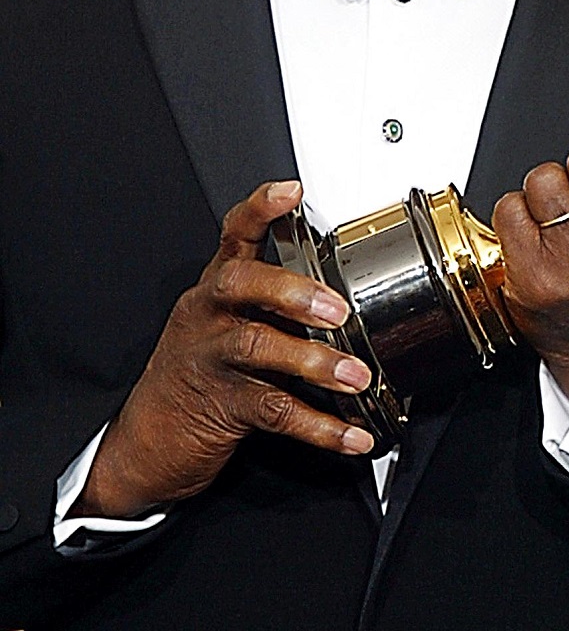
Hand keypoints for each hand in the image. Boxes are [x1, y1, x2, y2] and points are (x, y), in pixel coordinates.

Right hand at [71, 181, 373, 519]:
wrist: (142, 446)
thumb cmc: (197, 375)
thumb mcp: (226, 327)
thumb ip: (273, 306)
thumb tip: (342, 295)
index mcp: (214, 290)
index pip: (233, 236)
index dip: (260, 210)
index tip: (291, 191)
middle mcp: (209, 316)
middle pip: (241, 285)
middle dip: (290, 291)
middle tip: (336, 309)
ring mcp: (210, 360)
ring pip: (258, 348)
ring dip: (315, 362)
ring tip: (356, 376)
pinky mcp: (219, 408)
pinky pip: (274, 412)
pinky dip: (320, 426)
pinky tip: (352, 435)